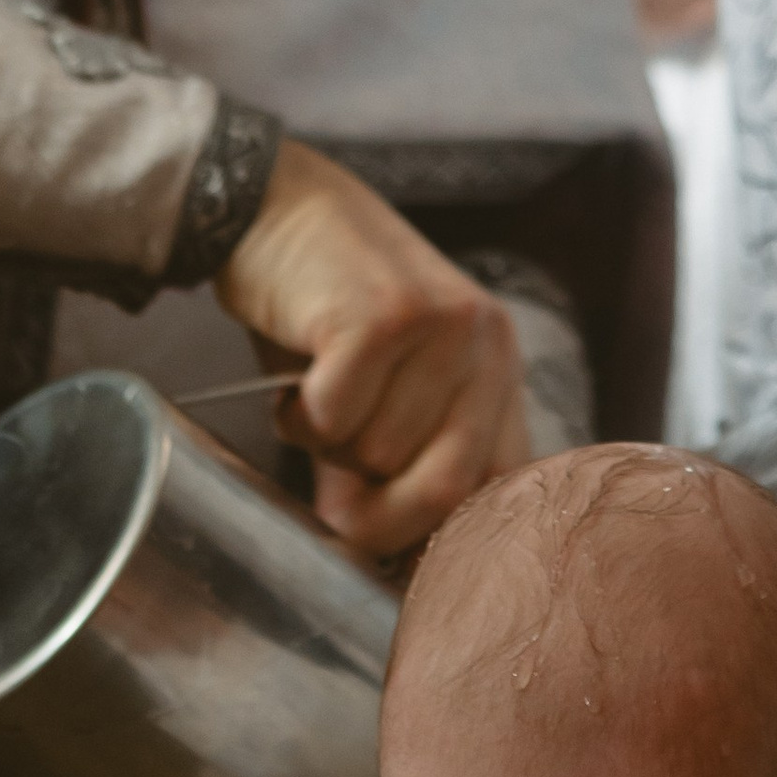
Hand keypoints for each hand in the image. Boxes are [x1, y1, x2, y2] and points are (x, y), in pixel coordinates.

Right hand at [214, 139, 528, 560]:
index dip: (448, 537)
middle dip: (381, 518)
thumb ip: (396, 468)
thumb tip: (386, 572)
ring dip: (327, 446)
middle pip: (448, 490)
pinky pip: (334, 418)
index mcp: (497, 366)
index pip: (506, 486)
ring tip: (313, 393)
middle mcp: (485, 343)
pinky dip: (299, 415)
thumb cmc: (320, 314)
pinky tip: (295, 371)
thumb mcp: (379, 393)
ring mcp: (440, 325)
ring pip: (380, 455)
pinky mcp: (380, 315)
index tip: (395, 559)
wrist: (270, 204)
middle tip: (331, 496)